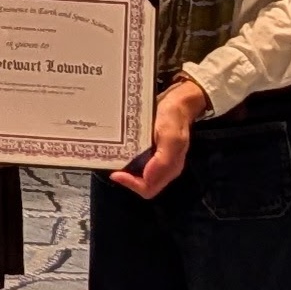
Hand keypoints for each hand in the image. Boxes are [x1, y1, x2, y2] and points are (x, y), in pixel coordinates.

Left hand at [111, 77, 209, 198]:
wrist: (177, 102)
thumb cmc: (173, 117)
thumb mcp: (170, 136)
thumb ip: (163, 160)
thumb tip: (147, 178)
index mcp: (170, 167)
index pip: (149, 188)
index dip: (132, 184)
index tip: (116, 173)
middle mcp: (164, 168)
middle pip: (144, 185)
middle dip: (128, 180)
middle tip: (113, 167)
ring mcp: (159, 161)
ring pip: (140, 177)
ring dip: (127, 172)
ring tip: (113, 161)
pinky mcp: (153, 152)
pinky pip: (139, 164)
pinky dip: (128, 162)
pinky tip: (120, 153)